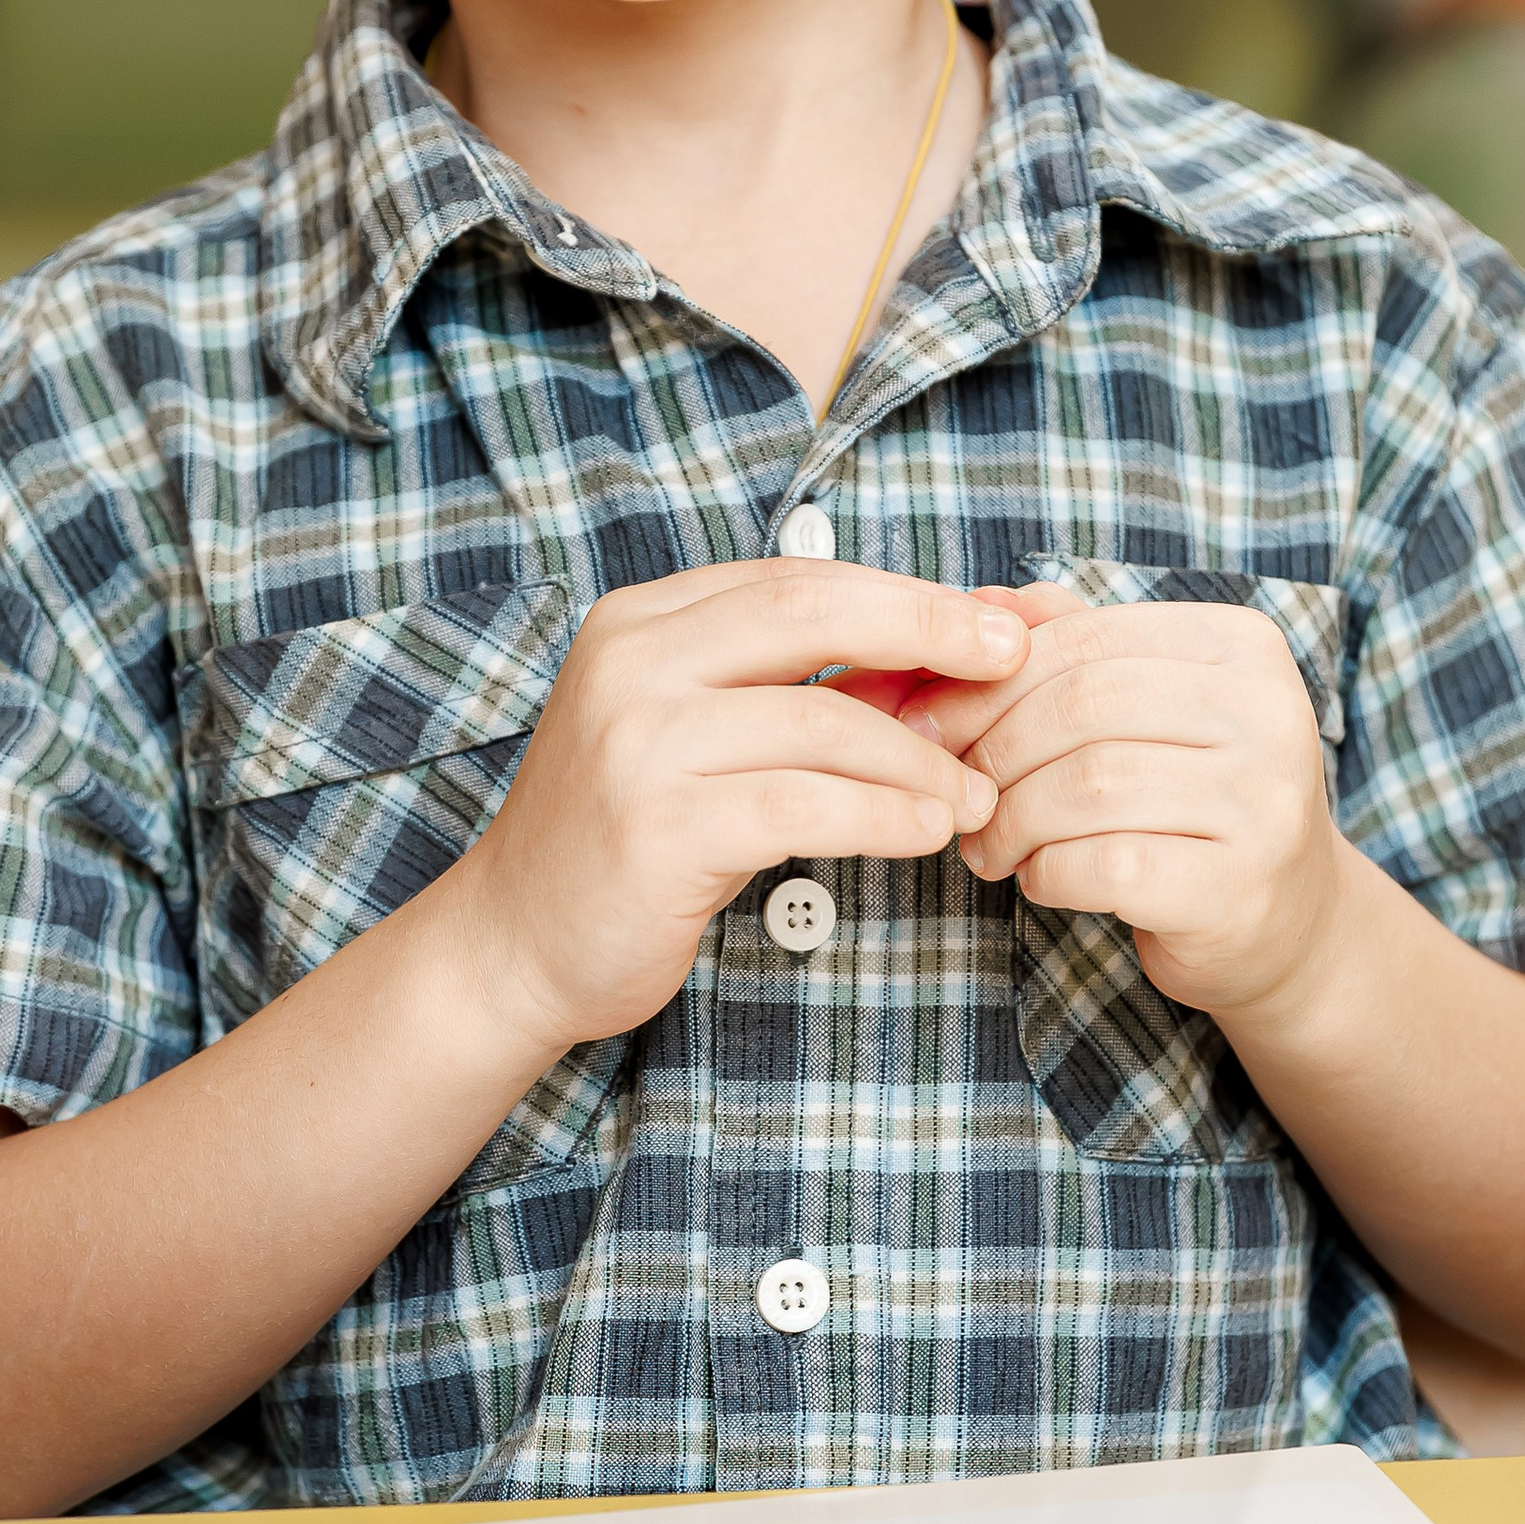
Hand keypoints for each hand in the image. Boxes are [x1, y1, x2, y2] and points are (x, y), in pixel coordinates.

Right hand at [444, 564, 1026, 1064]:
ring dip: (920, 758)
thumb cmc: (629, 838)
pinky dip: (885, 816)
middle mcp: (631, 660)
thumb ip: (802, 689)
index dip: (906, 595)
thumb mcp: (707, 739)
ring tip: (974, 792)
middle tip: (1012, 659)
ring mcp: (635, 740)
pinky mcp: (655, 826)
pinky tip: (928, 831)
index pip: (797, 578)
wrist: (512, 945)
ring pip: (823, 718)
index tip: (991, 620)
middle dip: (929, 628)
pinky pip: (805, 806)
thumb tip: (943, 653)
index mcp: (642, 620)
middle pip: (813, 610)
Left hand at [893, 584, 1355, 1035]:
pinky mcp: (1241, 889)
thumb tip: (980, 601)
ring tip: (987, 845)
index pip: (1086, 638)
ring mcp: (1265, 803)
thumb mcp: (1147, 706)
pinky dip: (1048, 872)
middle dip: (993, 751)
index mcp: (1241, 646)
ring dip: (1012, 820)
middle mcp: (1270, 713)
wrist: (1292, 920)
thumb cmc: (1194, 799)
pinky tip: (1039, 878)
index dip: (990, 681)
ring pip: (1089, 787)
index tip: (930, 722)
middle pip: (1083, 707)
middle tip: (954, 792)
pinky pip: (1106, 866)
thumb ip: (1072, 644)